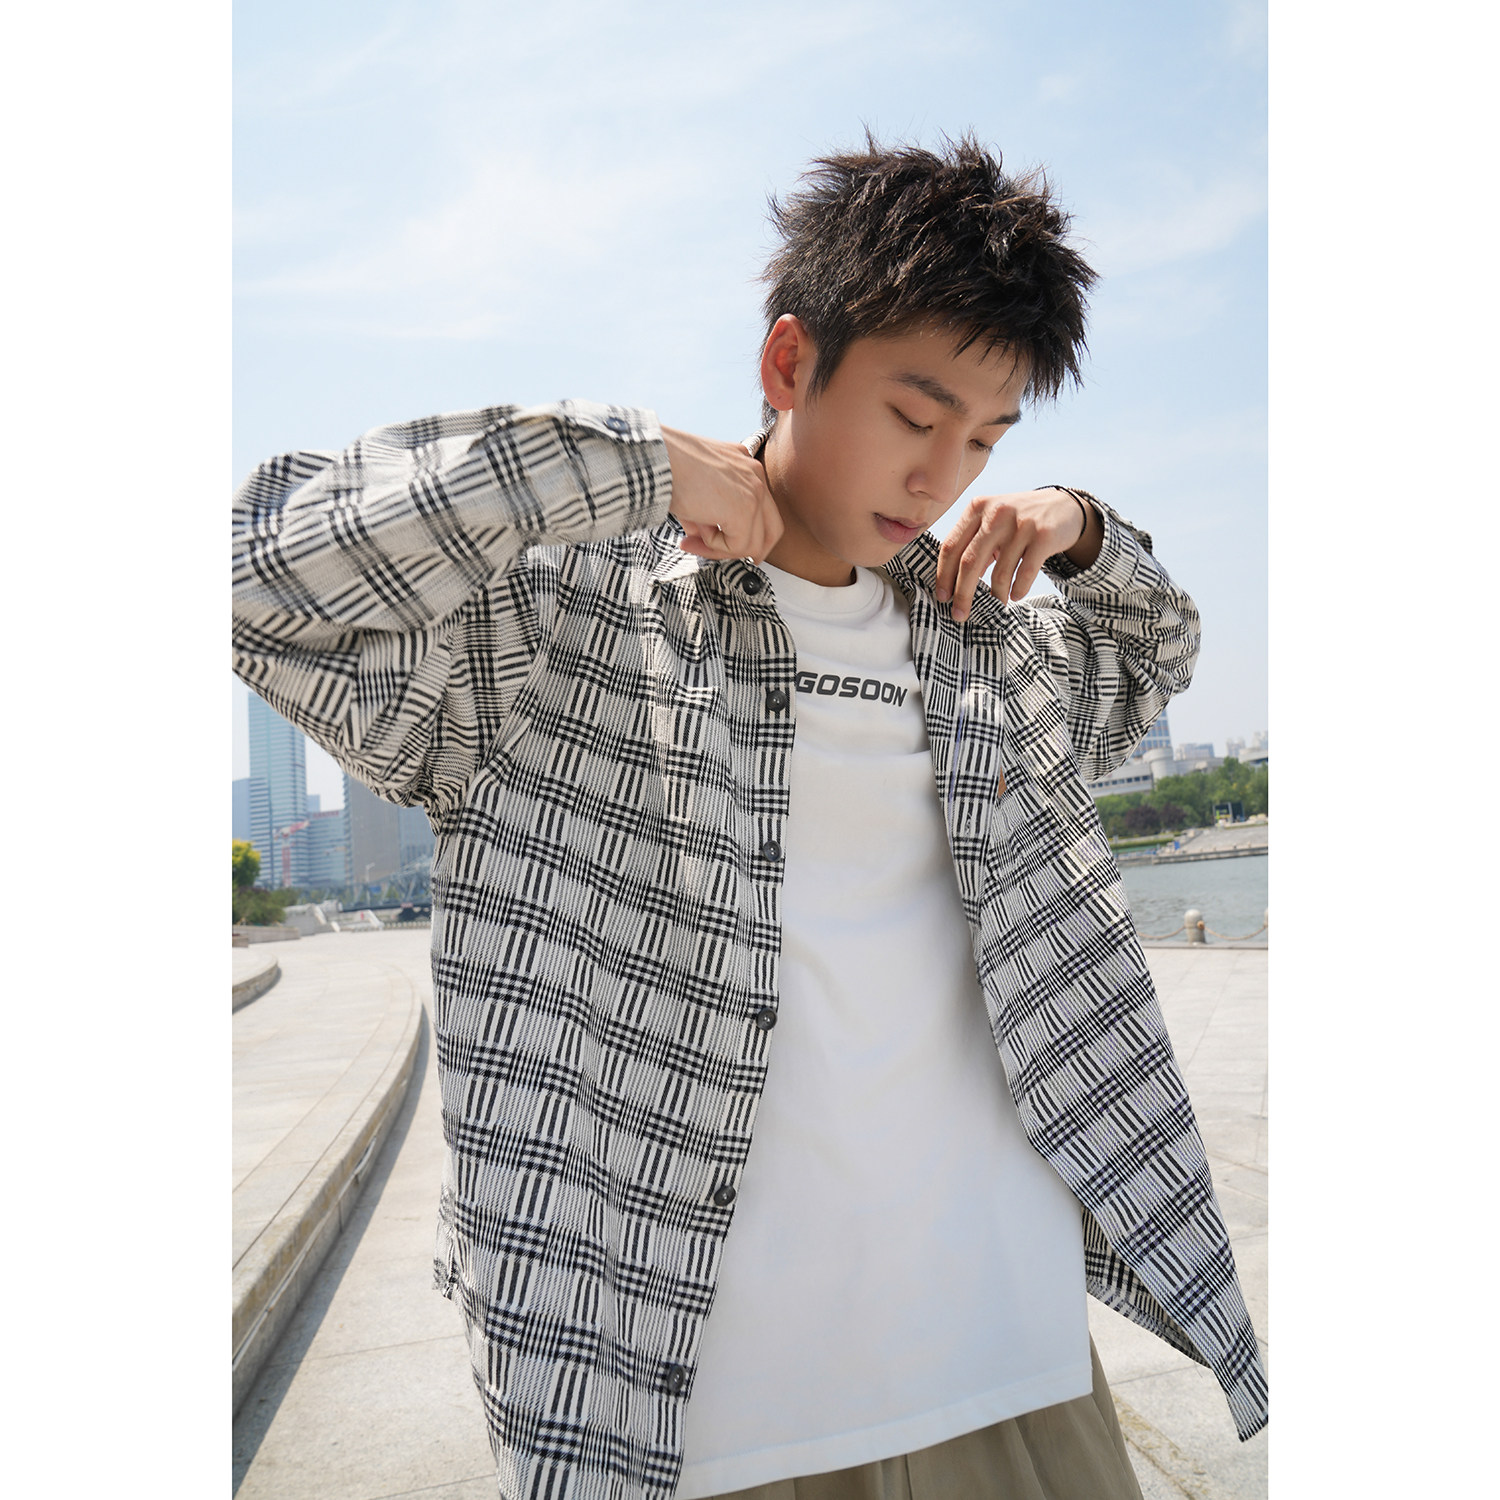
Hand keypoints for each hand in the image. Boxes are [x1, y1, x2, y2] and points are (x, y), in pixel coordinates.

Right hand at [662, 426, 783, 564]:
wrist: (656, 459)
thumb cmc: (667, 467)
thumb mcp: (696, 489)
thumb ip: (709, 514)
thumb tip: (705, 537)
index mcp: (745, 465)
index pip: (759, 509)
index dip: (741, 532)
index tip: (715, 539)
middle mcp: (755, 475)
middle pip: (772, 529)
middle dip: (748, 550)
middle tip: (725, 555)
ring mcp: (755, 492)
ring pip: (753, 543)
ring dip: (720, 548)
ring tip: (692, 537)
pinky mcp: (745, 509)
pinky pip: (738, 546)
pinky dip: (713, 545)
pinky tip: (696, 528)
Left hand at [935, 487, 1097, 621]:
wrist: (1063, 506)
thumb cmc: (1019, 520)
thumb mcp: (992, 523)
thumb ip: (972, 545)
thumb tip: (953, 583)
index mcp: (977, 508)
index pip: (951, 547)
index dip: (943, 575)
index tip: (942, 597)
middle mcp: (996, 513)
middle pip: (969, 562)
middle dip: (962, 594)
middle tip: (959, 615)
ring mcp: (1021, 524)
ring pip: (999, 572)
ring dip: (996, 595)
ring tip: (998, 602)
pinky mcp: (1043, 536)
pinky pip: (1024, 573)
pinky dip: (1018, 590)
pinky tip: (1015, 595)